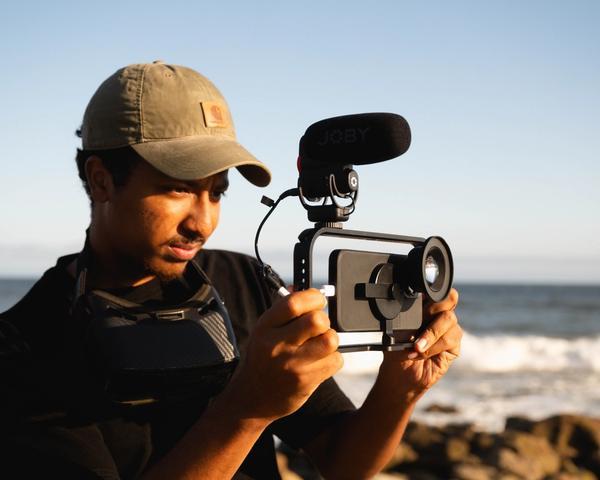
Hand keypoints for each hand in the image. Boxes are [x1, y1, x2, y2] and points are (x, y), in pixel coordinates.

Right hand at [222, 289, 342, 421]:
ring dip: (330, 340)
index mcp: (265, 327)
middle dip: (324, 320)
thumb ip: (284, 311)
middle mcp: (277, 345)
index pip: (293, 303)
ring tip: (319, 345)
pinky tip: (319, 362)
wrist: (251, 399)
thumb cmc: (262, 360)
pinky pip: (335, 361)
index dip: (313, 297)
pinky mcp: (306, 382)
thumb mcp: (264, 331)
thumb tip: (304, 288)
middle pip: (317, 321)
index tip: (318, 300)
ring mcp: (292, 365)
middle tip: (318, 327)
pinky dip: (332, 359)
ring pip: (330, 340)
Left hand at [380, 288, 461, 399]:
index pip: (435, 290)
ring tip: (416, 346)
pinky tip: (420, 353)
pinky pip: (450, 338)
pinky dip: (433, 346)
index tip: (422, 297)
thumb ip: (406, 317)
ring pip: (449, 319)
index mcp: (425, 306)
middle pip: (449, 299)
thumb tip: (409, 307)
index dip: (432, 291)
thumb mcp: (395, 331)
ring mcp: (448, 329)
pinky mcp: (454, 345)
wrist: (399, 375)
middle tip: (418, 322)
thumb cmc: (396, 351)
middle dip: (432, 310)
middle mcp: (439, 314)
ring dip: (430, 333)